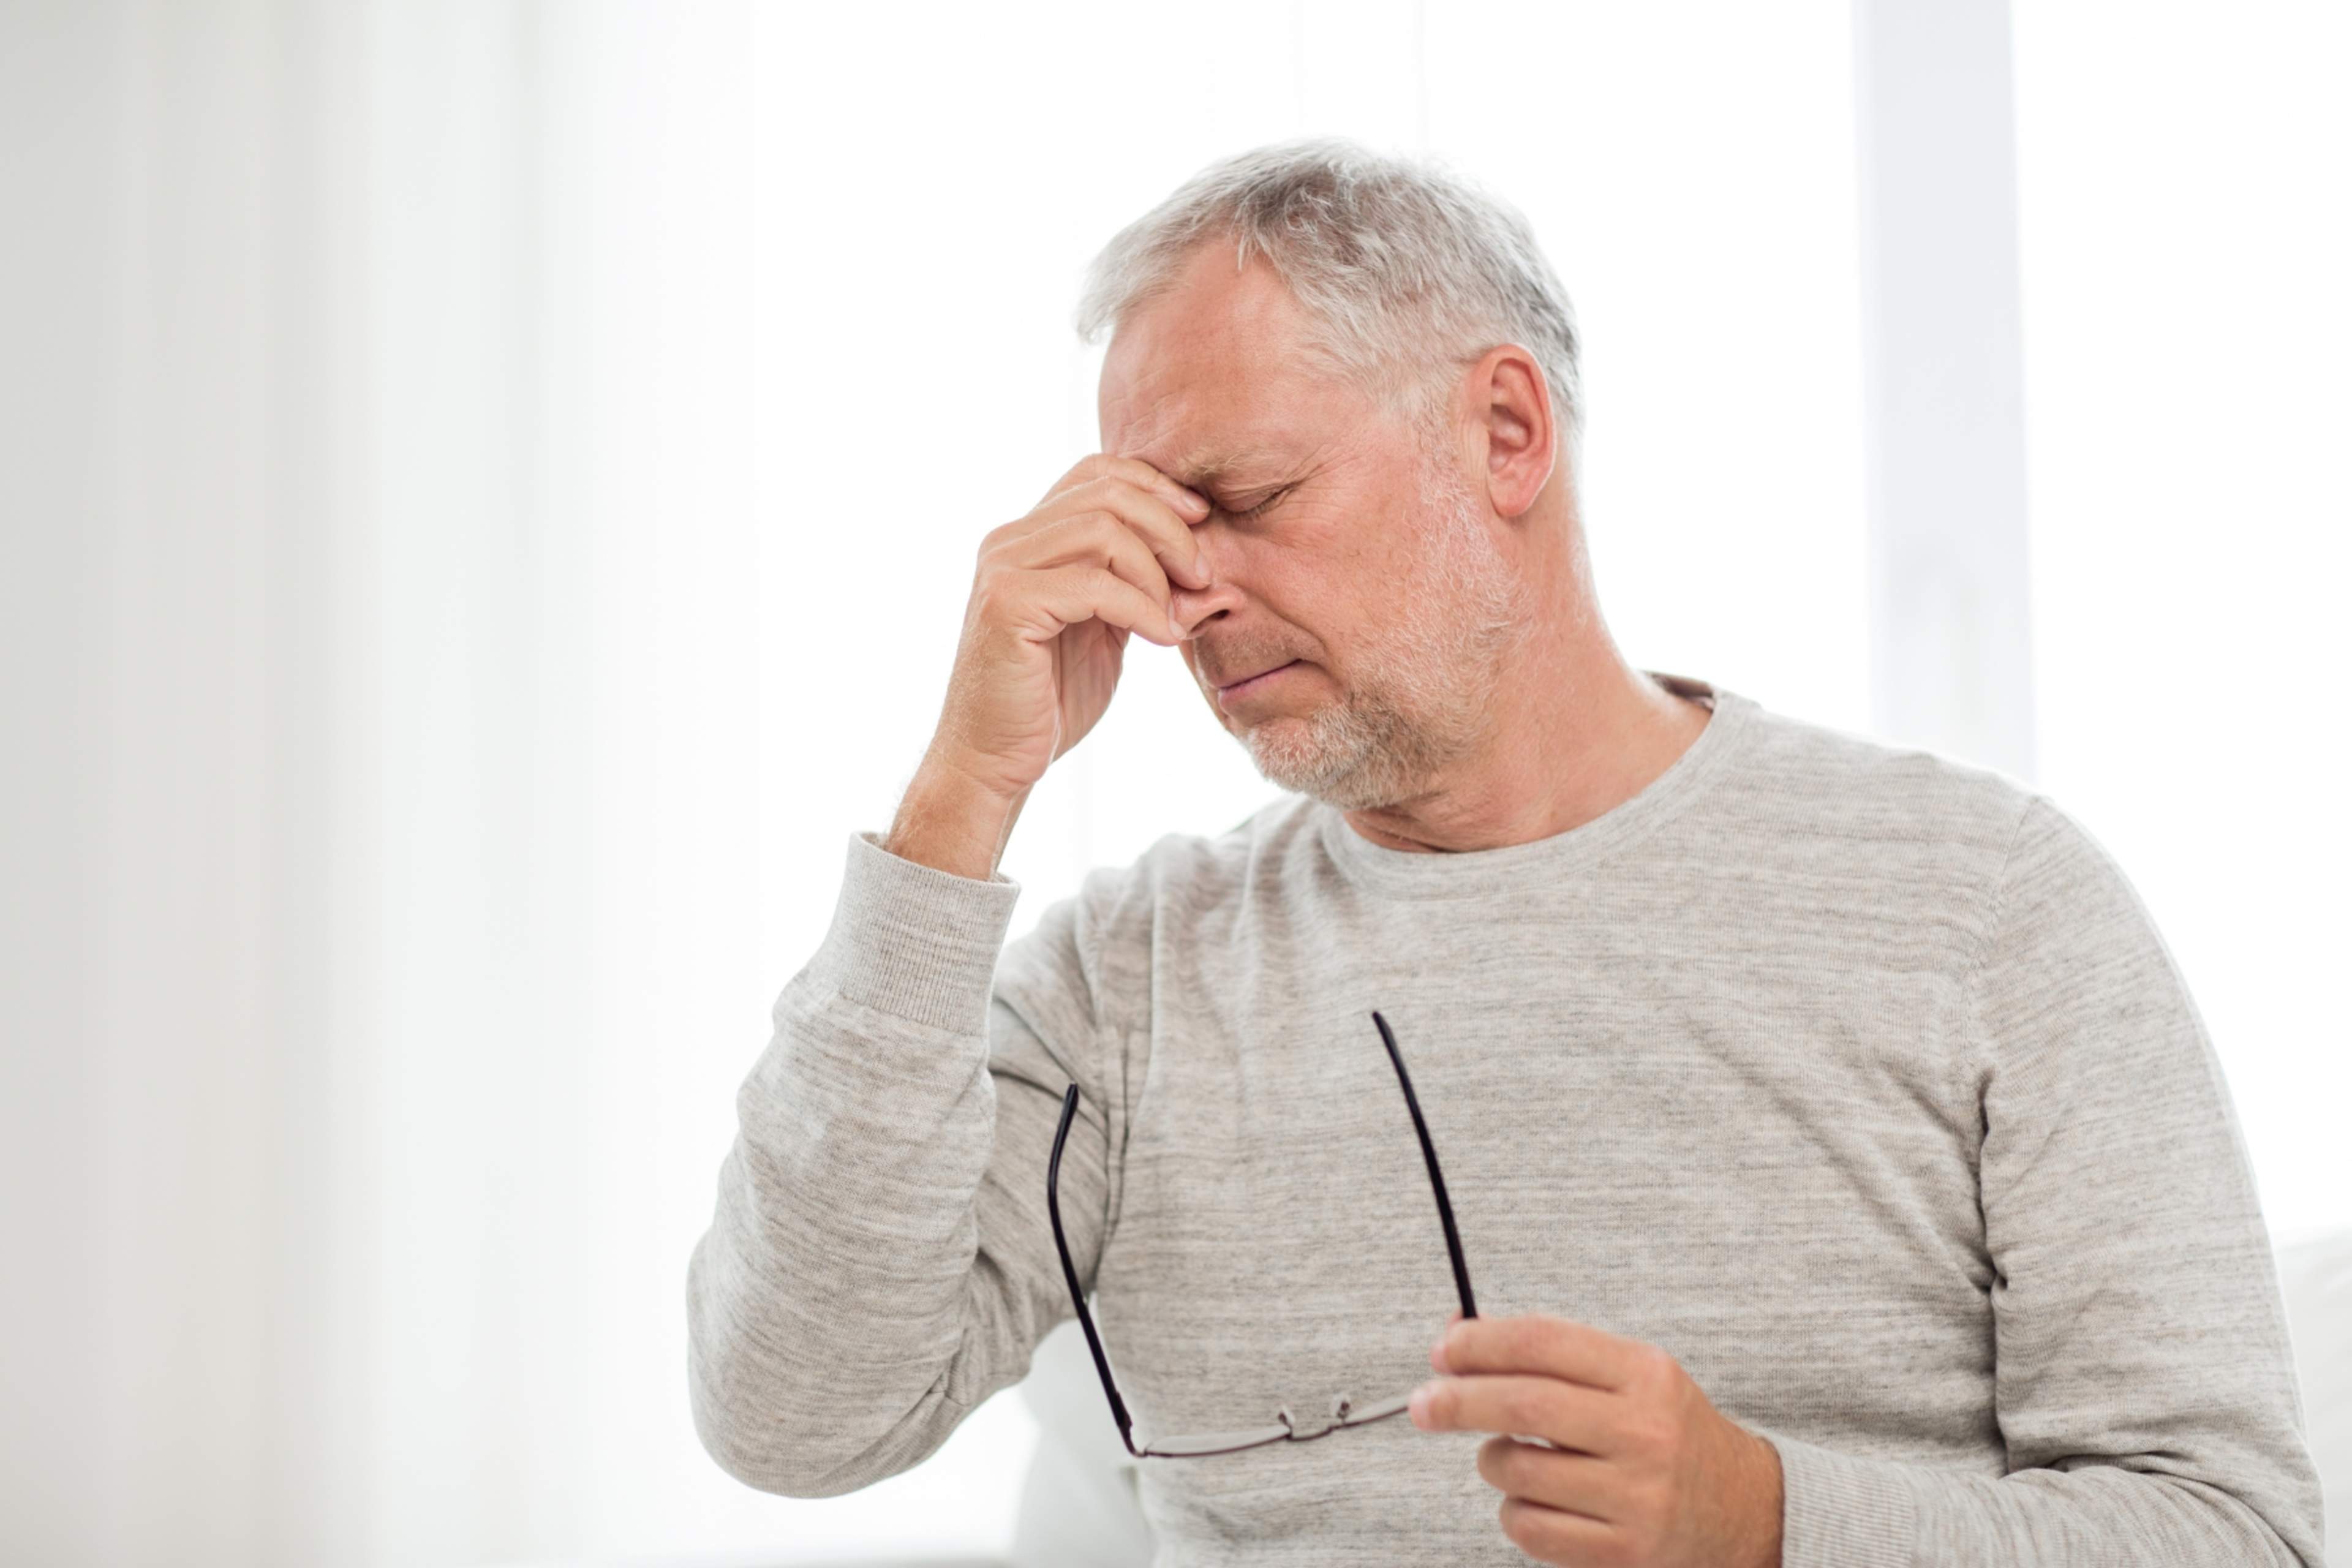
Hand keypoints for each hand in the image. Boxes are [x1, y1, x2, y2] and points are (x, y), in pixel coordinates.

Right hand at [929, 454, 1213, 805]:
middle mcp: (1010, 540)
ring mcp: (1003, 568)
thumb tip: (1217, 578)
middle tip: (1201, 577)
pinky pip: (1093, 584)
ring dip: (1156, 572)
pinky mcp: (1006, 604)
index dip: (1158, 487)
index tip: (1201, 525)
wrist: (995, 761)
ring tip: (1174, 617)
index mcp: (1031, 537)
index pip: (1099, 472)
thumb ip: (1147, 595)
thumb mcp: (1112, 635)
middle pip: (1107, 492)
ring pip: (1102, 529)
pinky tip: (1158, 638)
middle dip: (1170, 530)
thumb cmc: (1051, 701)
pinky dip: (1140, 607)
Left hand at [1409, 1311, 1783, 1567]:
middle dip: (1456, 1400)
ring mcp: (1637, 1495)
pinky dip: (1515, 1512)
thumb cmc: (1666, 1432)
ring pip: (1518, 1471)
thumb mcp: (1629, 1376)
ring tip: (1511, 1458)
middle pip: (1523, 1402)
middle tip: (1422, 1404)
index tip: (1443, 1351)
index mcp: (1645, 1373)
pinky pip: (1531, 1527)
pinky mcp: (1624, 1551)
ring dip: (1493, 1462)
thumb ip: (1551, 1354)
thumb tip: (1457, 1333)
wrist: (1743, 1508)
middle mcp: (1645, 1431)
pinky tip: (1537, 1501)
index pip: (1543, 1341)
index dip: (1479, 1342)